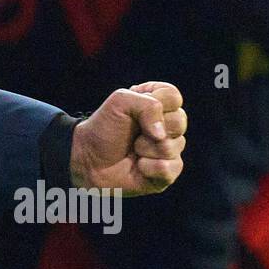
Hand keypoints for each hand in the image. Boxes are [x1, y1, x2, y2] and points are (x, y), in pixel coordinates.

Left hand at [69, 81, 185, 194]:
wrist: (88, 159)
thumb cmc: (103, 128)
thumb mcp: (120, 102)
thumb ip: (147, 105)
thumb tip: (162, 134)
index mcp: (158, 103)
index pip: (174, 97)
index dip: (157, 104)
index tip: (135, 111)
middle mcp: (167, 125)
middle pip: (180, 121)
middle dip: (150, 129)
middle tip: (134, 134)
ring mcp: (169, 149)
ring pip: (175, 146)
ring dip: (146, 149)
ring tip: (133, 150)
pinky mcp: (167, 172)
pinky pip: (170, 168)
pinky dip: (149, 167)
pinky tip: (138, 167)